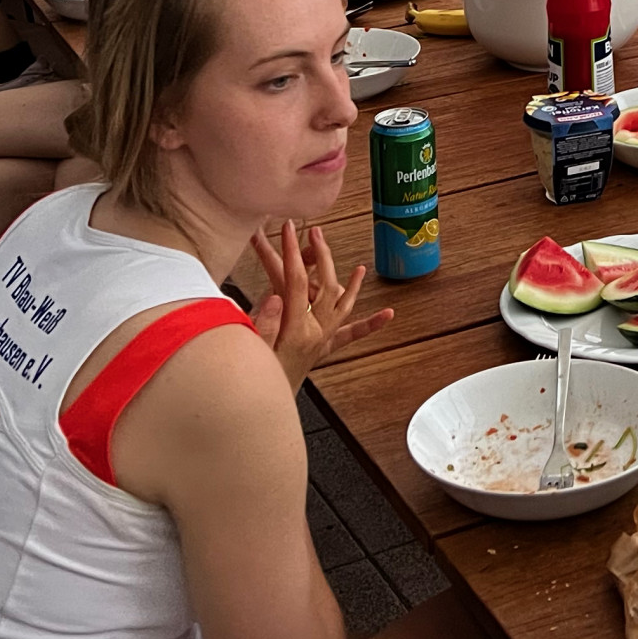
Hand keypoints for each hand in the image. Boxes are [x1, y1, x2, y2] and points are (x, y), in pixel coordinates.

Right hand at [249, 221, 394, 386]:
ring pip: (342, 305)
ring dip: (350, 283)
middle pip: (325, 286)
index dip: (291, 251)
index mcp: (294, 329)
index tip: (287, 229)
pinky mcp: (322, 349)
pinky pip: (350, 334)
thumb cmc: (255, 378)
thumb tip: (275, 297)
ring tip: (359, 267)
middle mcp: (315, 333)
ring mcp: (322, 340)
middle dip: (322, 255)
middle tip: (315, 233)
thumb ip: (262, 324)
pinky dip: (369, 324)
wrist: (263, 409)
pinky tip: (387, 315)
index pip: (295, 280)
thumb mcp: (249, 349)